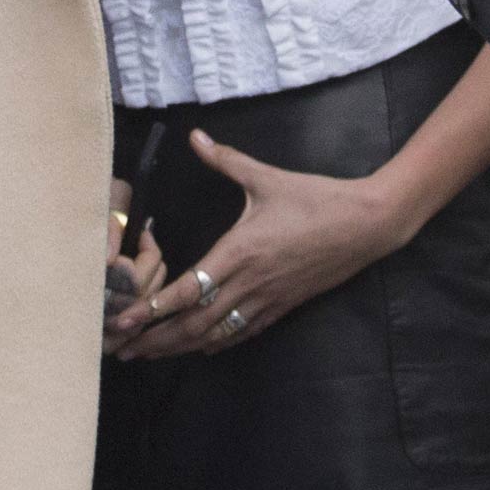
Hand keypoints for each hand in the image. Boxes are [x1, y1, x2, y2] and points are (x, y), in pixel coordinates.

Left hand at [108, 131, 413, 358]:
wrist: (366, 225)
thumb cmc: (316, 199)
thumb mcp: (267, 177)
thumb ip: (226, 160)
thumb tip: (195, 136)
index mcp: (240, 251)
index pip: (189, 288)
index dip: (154, 308)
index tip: (125, 318)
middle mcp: (250, 282)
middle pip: (195, 322)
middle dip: (156, 339)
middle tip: (123, 349)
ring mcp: (268, 298)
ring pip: (216, 334)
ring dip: (181, 346)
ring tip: (150, 354)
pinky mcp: (284, 306)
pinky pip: (244, 332)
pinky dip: (217, 342)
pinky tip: (201, 347)